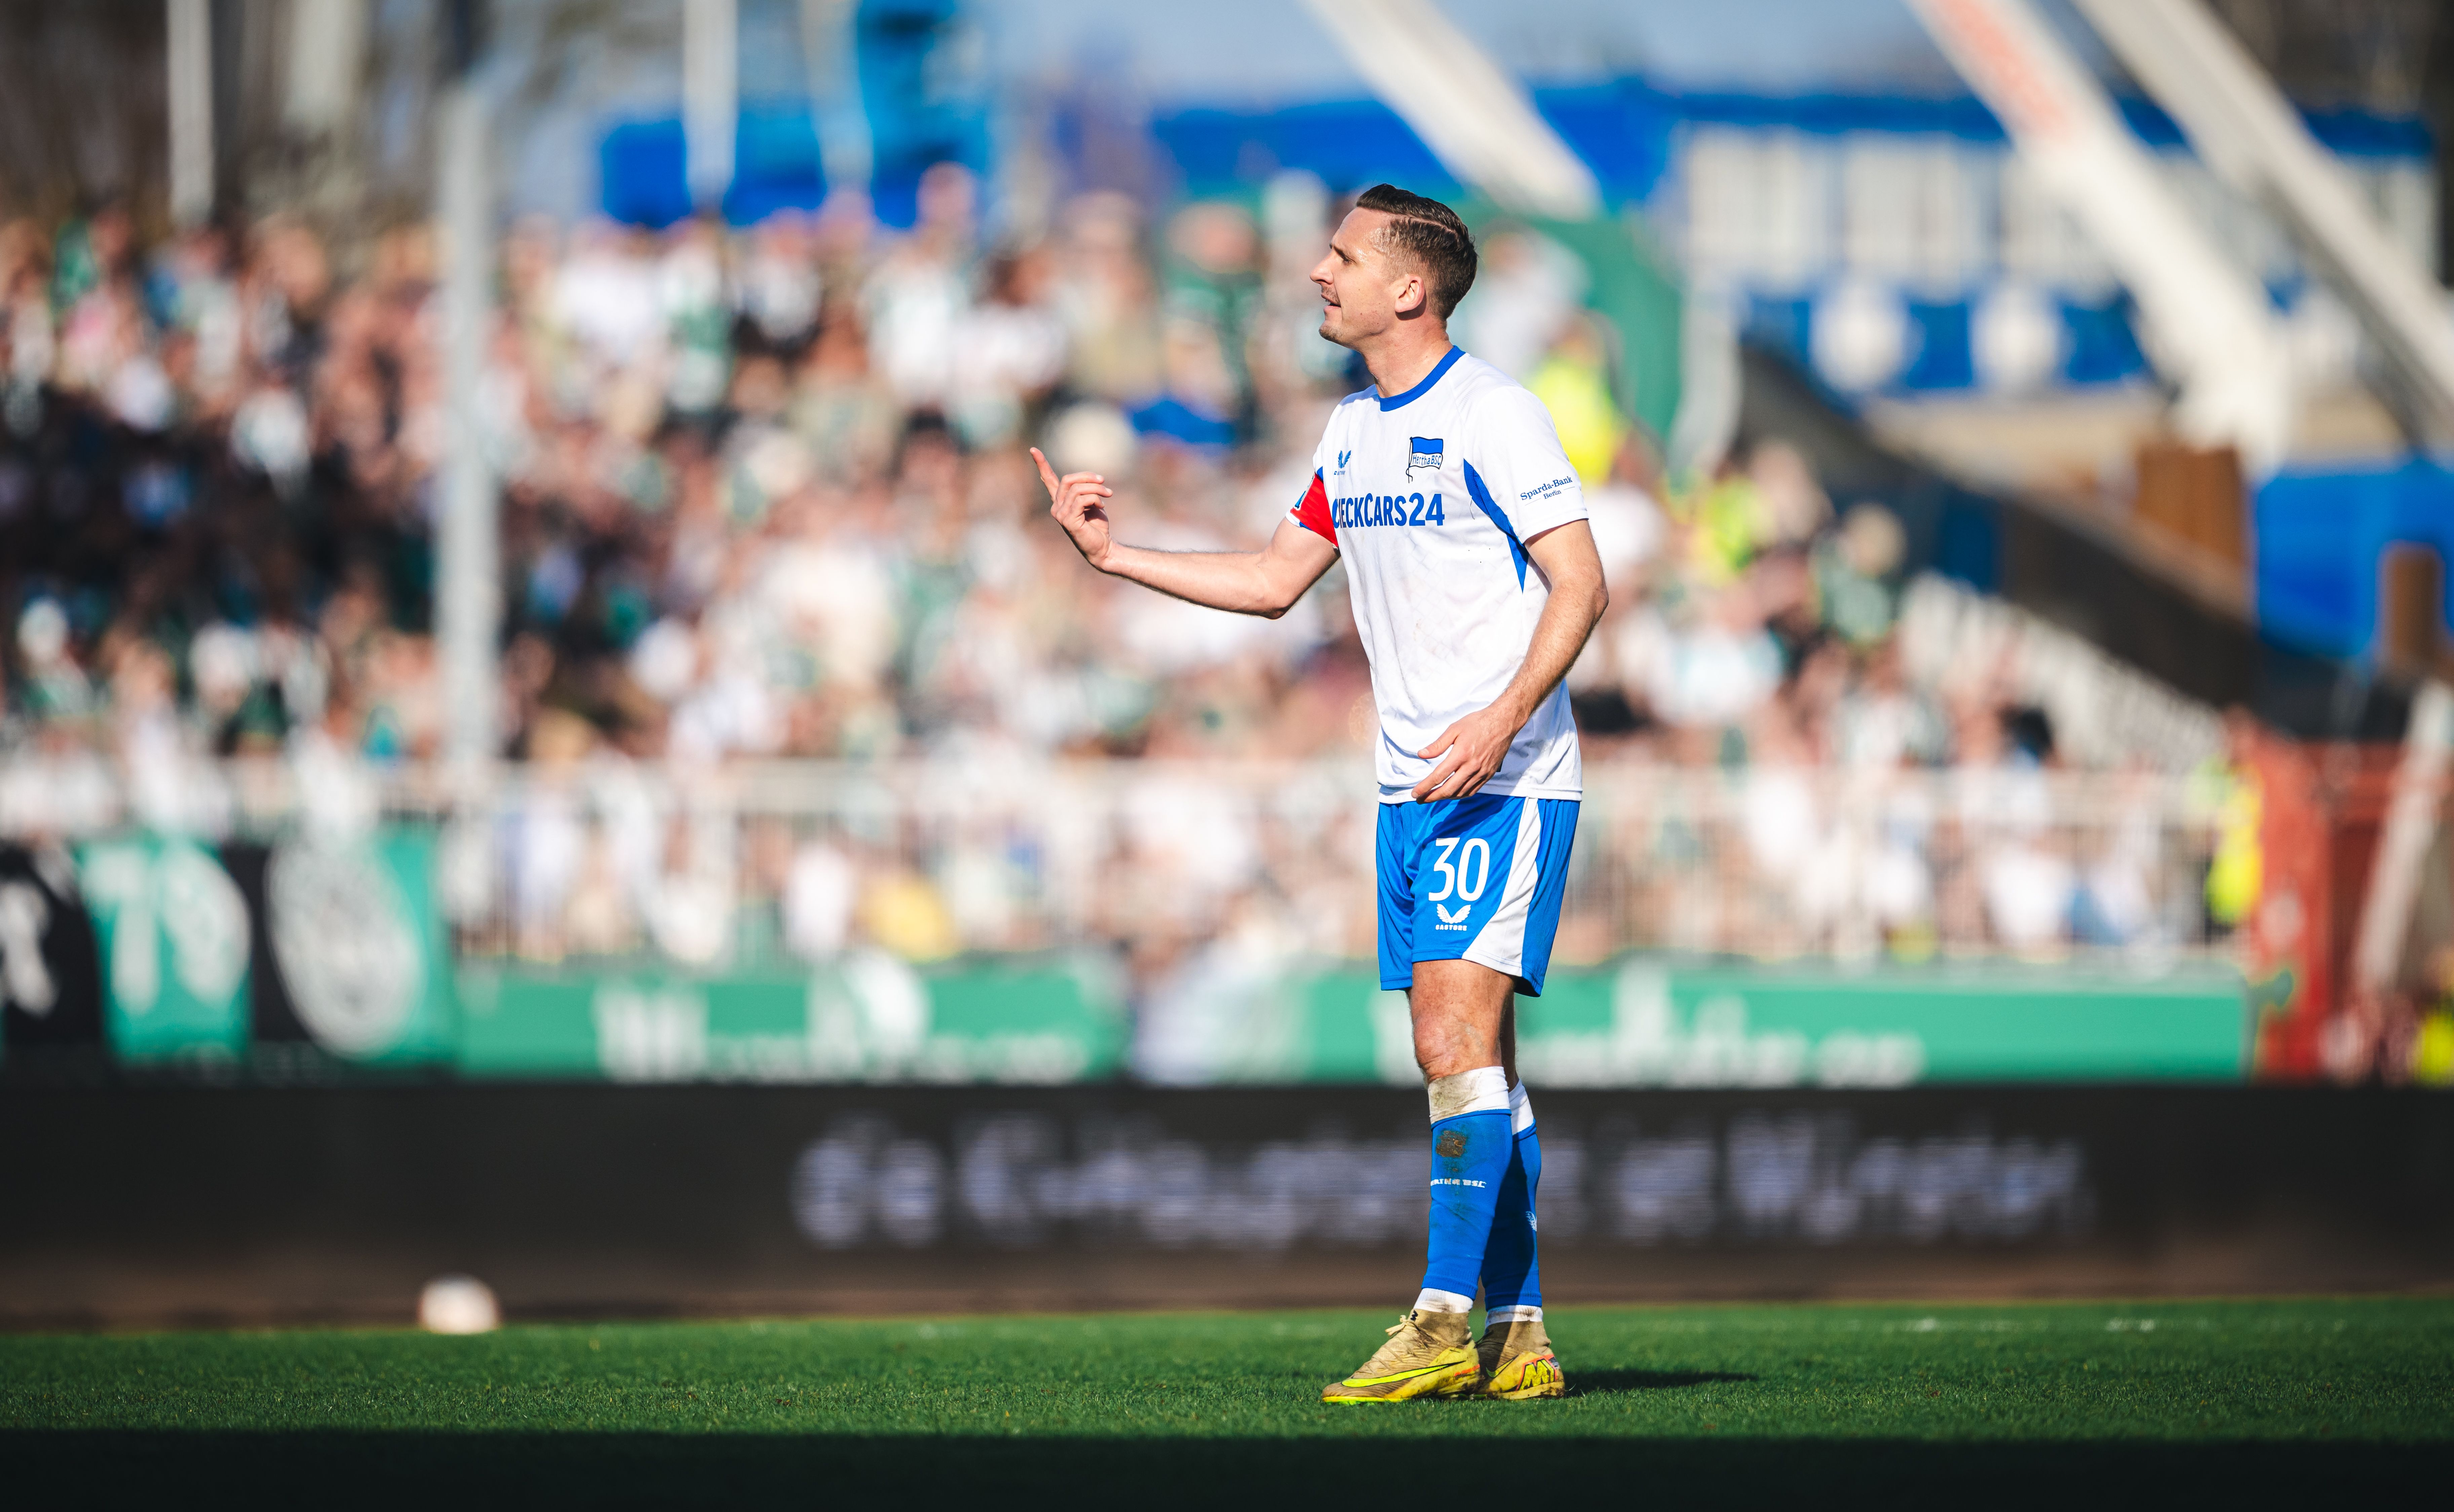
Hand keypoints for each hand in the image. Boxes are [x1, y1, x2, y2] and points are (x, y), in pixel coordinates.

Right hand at [1031, 447, 1114, 569]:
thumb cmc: (1098, 526)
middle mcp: (1056, 507)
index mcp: (1060, 501)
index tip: (1033, 450)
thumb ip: (1086, 490)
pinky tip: (1102, 506)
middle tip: (1103, 481)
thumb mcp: (1092, 502)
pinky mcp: (1068, 521)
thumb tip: (1091, 479)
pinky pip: (1082, 500)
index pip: (1048, 480)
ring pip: (1077, 489)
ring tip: (1108, 494)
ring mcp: (1060, 514)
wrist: (1103, 547)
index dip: (1041, 464)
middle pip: (1067, 480)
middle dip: (1087, 477)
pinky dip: (1096, 499)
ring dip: (1096, 488)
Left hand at [1412, 699, 1527, 801]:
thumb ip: (1438, 744)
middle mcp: (1472, 766)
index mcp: (1461, 754)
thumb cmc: (1478, 723)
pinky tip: (1452, 793)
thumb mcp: (1454, 729)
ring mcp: (1481, 772)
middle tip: (1421, 799)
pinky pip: (1473, 790)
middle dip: (1432, 797)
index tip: (1415, 793)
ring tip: (1434, 796)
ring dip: (1445, 797)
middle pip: (1448, 789)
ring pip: (1460, 793)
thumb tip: (1422, 754)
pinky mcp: (1488, 774)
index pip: (1439, 776)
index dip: (1425, 787)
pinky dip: (1460, 795)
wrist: (1503, 723)